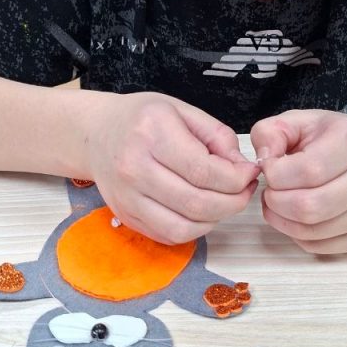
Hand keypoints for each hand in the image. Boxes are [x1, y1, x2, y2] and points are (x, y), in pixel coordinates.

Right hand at [86, 93, 258, 244]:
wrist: (96, 134)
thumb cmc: (141, 119)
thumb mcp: (182, 111)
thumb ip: (217, 137)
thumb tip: (242, 168)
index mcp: (151, 133)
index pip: (204, 170)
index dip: (237, 179)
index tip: (249, 174)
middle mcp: (134, 167)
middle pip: (197, 202)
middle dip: (233, 202)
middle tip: (244, 191)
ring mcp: (126, 197)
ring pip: (184, 227)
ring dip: (215, 220)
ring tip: (224, 202)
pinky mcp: (125, 216)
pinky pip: (168, 236)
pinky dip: (194, 230)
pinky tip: (201, 212)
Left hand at [250, 110, 346, 253]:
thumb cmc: (335, 139)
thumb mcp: (301, 121)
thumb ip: (271, 133)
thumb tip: (262, 161)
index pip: (307, 170)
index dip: (275, 174)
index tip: (268, 168)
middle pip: (308, 207)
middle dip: (275, 201)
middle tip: (270, 190)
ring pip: (312, 231)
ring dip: (281, 220)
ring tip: (278, 202)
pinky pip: (319, 247)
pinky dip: (296, 235)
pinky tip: (294, 217)